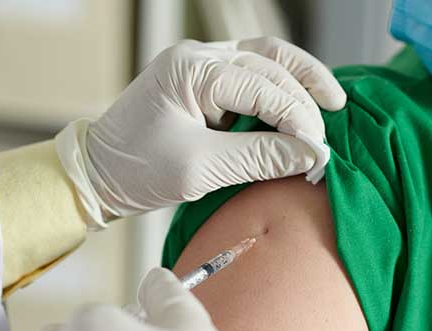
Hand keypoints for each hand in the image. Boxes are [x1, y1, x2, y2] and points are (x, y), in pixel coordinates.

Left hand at [55, 37, 345, 226]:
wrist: (98, 174)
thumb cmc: (138, 170)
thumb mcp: (201, 169)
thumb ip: (259, 158)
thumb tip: (311, 155)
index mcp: (191, 70)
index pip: (263, 87)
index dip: (298, 120)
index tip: (320, 153)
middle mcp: (197, 56)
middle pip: (270, 64)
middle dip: (303, 102)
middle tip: (324, 140)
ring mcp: (200, 64)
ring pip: (265, 59)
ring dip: (300, 80)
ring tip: (333, 102)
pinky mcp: (202, 81)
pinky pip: (251, 75)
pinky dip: (278, 90)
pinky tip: (298, 108)